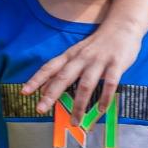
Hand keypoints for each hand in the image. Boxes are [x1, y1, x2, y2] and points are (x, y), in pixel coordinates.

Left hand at [20, 25, 141, 117]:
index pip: (50, 67)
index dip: (36, 79)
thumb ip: (64, 69)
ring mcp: (99, 61)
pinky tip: (100, 110)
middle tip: (40, 109)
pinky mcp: (116, 64)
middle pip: (63, 77)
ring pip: (86, 84)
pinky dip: (105, 98)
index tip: (24, 92)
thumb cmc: (97, 44)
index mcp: (70, 55)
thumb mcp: (77, 53)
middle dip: (51, 94)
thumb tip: (46, 87)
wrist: (122, 26)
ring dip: (79, 104)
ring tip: (75, 121)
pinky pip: (110, 84)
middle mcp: (82, 58)